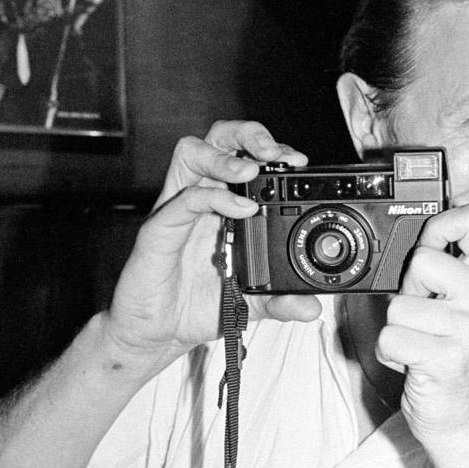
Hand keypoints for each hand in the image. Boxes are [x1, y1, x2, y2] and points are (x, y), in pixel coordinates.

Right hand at [103, 121, 319, 367]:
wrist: (156, 333)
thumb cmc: (194, 306)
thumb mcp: (249, 303)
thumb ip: (279, 300)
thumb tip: (312, 306)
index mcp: (221, 205)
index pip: (243, 156)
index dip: (270, 149)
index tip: (298, 162)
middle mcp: (199, 199)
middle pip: (217, 138)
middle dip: (248, 134)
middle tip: (275, 154)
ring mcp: (176, 210)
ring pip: (191, 153)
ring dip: (225, 156)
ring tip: (252, 172)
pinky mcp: (158, 230)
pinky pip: (182, 199)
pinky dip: (214, 198)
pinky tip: (239, 210)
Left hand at [379, 204, 468, 467]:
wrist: (462, 417)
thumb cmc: (454, 357)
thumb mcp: (462, 305)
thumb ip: (449, 266)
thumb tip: (423, 227)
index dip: (439, 225)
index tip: (431, 244)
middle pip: (422, 260)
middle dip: (408, 290)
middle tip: (425, 319)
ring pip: (399, 305)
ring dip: (397, 328)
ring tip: (421, 343)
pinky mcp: (449, 359)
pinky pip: (391, 337)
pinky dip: (389, 352)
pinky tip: (414, 362)